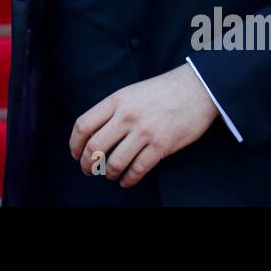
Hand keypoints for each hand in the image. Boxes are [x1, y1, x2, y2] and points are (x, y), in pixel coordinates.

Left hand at [70, 63, 217, 187]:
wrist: (196, 89)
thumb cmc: (162, 91)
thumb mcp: (130, 93)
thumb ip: (112, 111)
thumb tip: (93, 134)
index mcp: (116, 100)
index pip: (83, 125)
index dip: (75, 144)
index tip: (75, 154)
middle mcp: (127, 116)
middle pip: (94, 146)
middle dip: (87, 164)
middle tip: (88, 170)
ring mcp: (144, 131)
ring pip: (115, 162)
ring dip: (109, 173)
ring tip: (110, 175)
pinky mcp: (161, 145)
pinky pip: (138, 169)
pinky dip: (129, 179)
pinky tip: (127, 180)